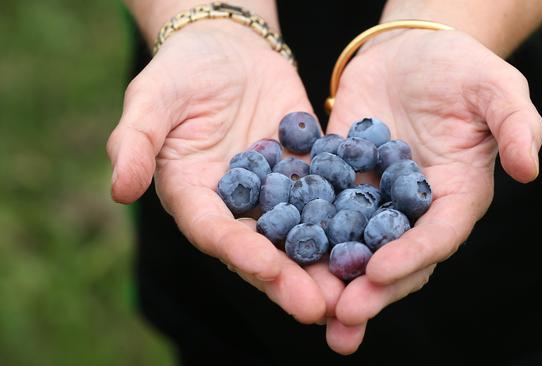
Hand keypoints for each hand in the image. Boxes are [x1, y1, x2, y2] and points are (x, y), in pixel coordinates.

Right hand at [106, 22, 328, 323]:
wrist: (229, 48)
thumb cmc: (181, 71)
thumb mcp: (151, 99)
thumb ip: (134, 143)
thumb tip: (120, 190)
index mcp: (195, 198)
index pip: (215, 231)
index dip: (239, 252)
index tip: (267, 270)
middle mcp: (237, 207)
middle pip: (263, 249)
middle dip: (290, 280)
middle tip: (320, 309)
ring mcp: (275, 194)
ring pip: (301, 235)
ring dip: (325, 265)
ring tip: (354, 295)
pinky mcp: (307, 174)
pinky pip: (331, 199)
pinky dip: (351, 221)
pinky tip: (379, 241)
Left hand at [325, 29, 541, 351]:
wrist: (411, 51)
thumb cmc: (462, 68)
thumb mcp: (497, 87)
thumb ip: (516, 126)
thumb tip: (529, 171)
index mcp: (456, 197)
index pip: (438, 237)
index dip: (412, 257)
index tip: (380, 272)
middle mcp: (414, 210)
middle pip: (394, 258)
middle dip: (371, 289)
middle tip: (342, 315)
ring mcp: (374, 200)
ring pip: (354, 248)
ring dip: (333, 281)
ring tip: (308, 307)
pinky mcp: (340, 182)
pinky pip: (319, 211)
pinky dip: (302, 235)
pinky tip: (278, 255)